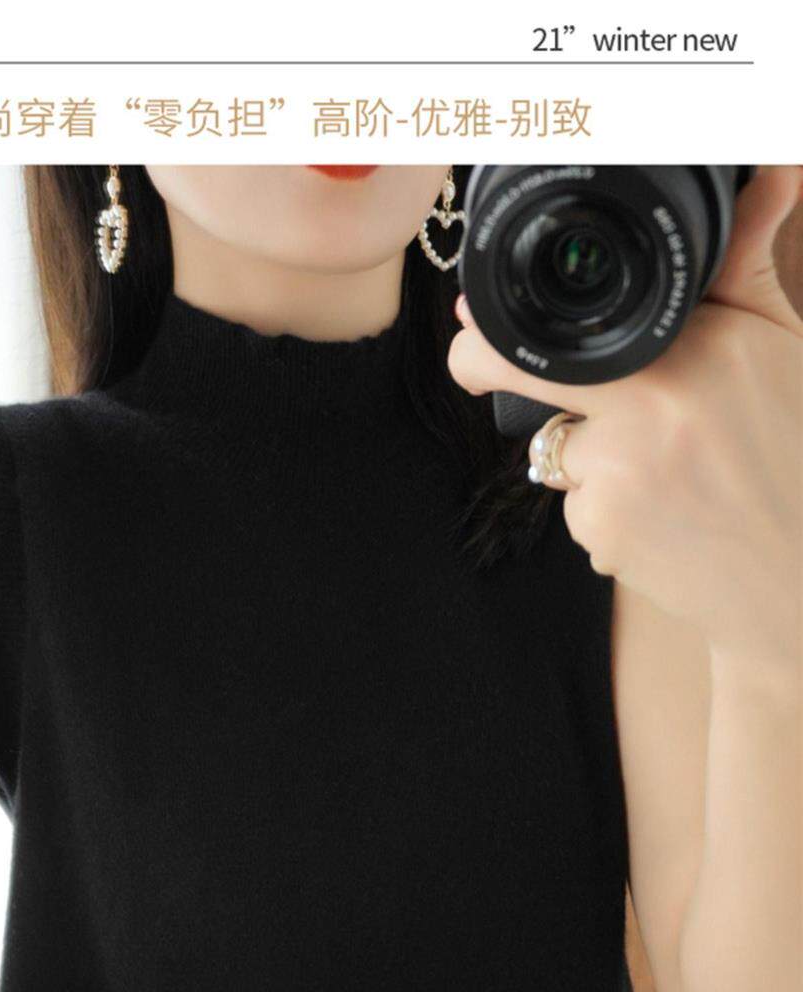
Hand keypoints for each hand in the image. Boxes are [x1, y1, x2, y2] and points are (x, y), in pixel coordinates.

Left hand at [448, 165, 802, 700]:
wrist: (797, 570)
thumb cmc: (792, 448)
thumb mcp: (779, 343)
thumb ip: (747, 262)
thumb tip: (771, 171)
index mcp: (694, 349)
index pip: (560, 329)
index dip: (494, 331)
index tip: (471, 324)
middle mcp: (651, 409)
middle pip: (525, 381)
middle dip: (490, 370)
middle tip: (481, 365)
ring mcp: (619, 478)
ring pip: (558, 452)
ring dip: (589, 458)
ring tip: (666, 471)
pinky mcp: (603, 535)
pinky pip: (576, 508)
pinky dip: (605, 511)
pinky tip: (661, 515)